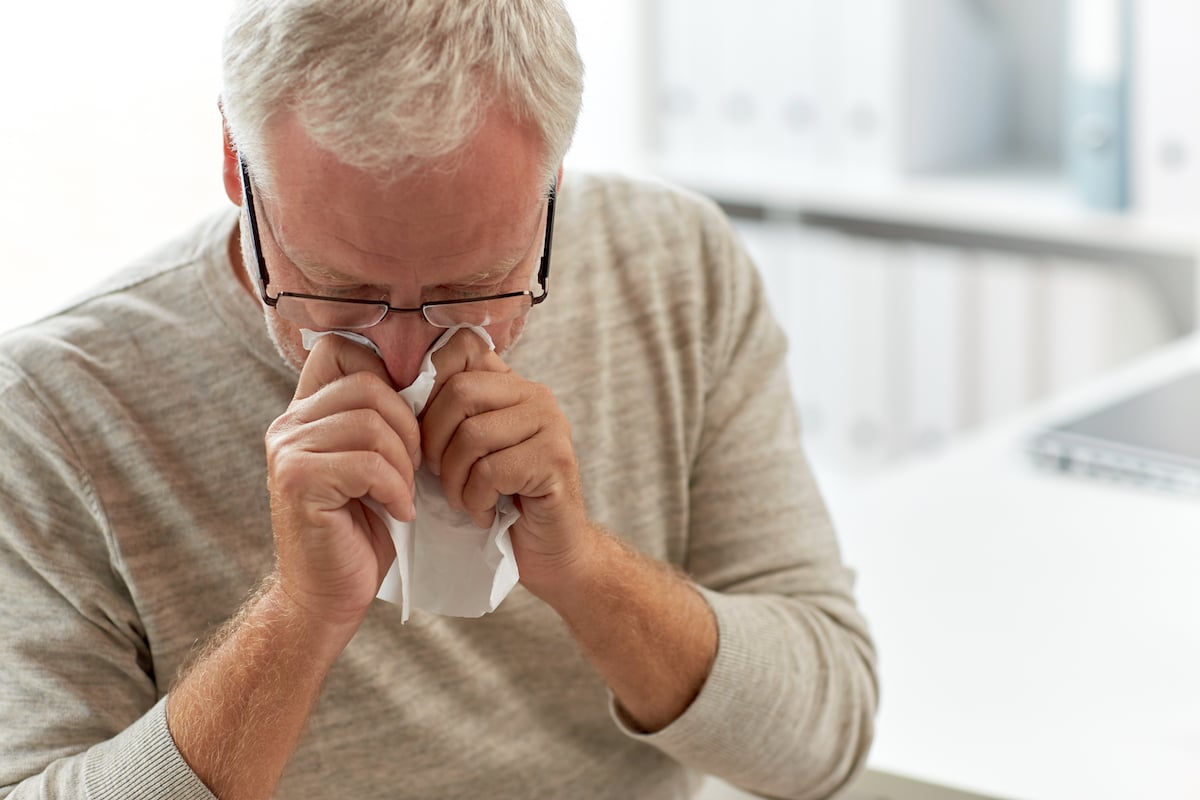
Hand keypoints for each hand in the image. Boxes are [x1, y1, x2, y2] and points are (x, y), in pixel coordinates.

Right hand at [264, 335, 420, 623]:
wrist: (328, 595)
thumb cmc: (362, 528)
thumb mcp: (375, 462)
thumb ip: (381, 419)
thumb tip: (428, 376)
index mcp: (306, 411)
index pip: (340, 348)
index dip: (385, 373)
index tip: (407, 419)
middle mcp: (289, 424)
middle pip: (368, 386)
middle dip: (408, 427)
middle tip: (414, 468)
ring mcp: (288, 451)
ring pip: (372, 424)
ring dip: (404, 463)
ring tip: (403, 492)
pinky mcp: (298, 482)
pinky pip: (368, 463)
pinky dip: (395, 489)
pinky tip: (398, 511)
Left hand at [421, 329, 593, 593]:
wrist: (546, 550)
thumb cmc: (496, 499)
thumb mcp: (463, 450)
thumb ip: (444, 415)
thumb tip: (393, 390)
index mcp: (510, 384)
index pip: (461, 347)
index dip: (429, 385)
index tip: (421, 430)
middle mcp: (535, 395)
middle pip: (460, 392)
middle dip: (434, 441)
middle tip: (438, 476)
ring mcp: (551, 425)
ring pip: (473, 435)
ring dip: (455, 479)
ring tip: (464, 499)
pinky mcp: (555, 460)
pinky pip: (492, 471)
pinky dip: (477, 500)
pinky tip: (486, 512)